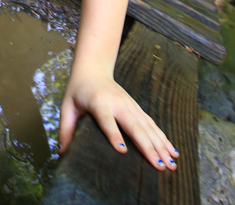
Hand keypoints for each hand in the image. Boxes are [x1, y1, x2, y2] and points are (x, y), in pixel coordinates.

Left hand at [59, 69, 178, 171]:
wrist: (93, 69)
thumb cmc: (78, 91)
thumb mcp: (67, 107)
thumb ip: (65, 129)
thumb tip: (61, 153)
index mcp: (99, 102)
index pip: (106, 120)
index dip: (113, 134)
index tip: (122, 150)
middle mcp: (118, 102)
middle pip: (134, 126)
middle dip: (147, 146)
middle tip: (159, 165)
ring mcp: (129, 104)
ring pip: (147, 126)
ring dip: (160, 145)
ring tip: (171, 163)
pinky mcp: (136, 107)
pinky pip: (151, 124)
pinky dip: (163, 137)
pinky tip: (172, 150)